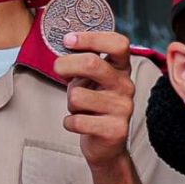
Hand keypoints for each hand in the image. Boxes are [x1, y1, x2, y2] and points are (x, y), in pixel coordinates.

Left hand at [55, 29, 138, 167]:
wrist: (107, 145)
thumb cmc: (94, 107)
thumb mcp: (90, 80)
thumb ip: (82, 65)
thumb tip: (63, 48)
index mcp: (121, 69)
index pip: (118, 43)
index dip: (92, 38)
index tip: (68, 40)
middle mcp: (126, 86)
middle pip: (91, 64)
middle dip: (66, 65)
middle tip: (58, 70)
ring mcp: (122, 108)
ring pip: (77, 96)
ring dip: (70, 102)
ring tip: (79, 108)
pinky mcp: (114, 130)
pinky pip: (76, 121)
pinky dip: (69, 122)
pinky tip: (79, 123)